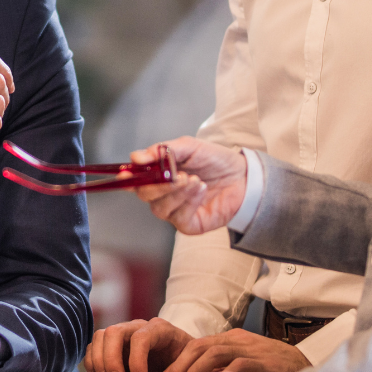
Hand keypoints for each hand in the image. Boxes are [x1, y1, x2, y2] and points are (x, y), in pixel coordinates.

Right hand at [84, 317, 191, 371]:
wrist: (178, 353)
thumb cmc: (183, 358)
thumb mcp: (188, 362)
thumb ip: (178, 369)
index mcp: (159, 328)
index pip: (140, 337)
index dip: (137, 360)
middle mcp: (137, 326)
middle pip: (114, 332)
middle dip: (111, 360)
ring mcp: (122, 333)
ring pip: (100, 337)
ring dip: (99, 361)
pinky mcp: (111, 343)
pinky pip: (94, 347)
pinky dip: (92, 363)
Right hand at [132, 137, 249, 235]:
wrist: (244, 177)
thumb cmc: (215, 161)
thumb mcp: (190, 147)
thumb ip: (163, 150)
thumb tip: (136, 157)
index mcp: (158, 175)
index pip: (135, 180)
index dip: (128, 179)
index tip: (126, 175)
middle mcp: (163, 195)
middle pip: (144, 195)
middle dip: (159, 186)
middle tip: (178, 175)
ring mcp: (174, 211)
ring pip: (160, 208)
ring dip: (177, 193)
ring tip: (196, 180)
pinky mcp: (188, 225)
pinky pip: (179, 218)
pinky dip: (189, 202)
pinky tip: (200, 191)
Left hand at [160, 329, 309, 371]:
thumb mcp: (253, 364)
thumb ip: (230, 368)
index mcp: (236, 340)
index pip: (199, 346)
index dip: (180, 363)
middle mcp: (240, 342)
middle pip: (199, 347)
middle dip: (179, 368)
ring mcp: (250, 352)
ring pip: (211, 355)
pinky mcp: (261, 365)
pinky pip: (231, 368)